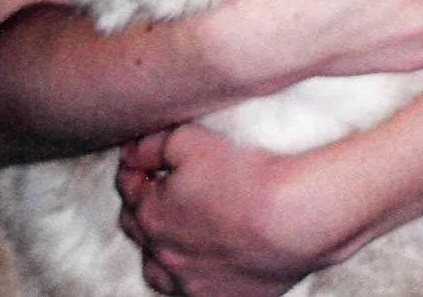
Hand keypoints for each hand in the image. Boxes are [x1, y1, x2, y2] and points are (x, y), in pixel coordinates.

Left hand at [115, 126, 346, 296]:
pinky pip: (197, 290)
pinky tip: (210, 257)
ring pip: (160, 271)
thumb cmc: (246, 177)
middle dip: (143, 207)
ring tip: (179, 231)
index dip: (135, 169)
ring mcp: (192, 283)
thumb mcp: (190, 141)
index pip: (128, 188)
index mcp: (151, 215)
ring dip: (162, 250)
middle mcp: (164, 256)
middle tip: (161, 188)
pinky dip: (196, 274)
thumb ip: (152, 146)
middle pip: (139, 230)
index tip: (145, 159)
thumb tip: (131, 153)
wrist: (294, 218)